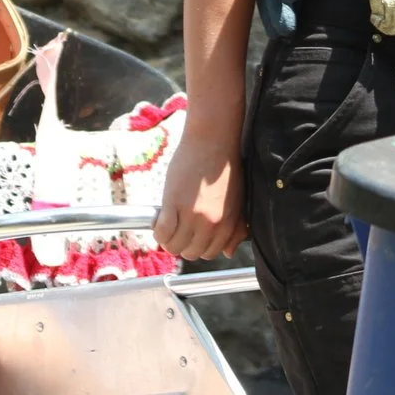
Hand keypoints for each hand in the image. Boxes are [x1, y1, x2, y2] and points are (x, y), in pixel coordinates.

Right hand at [153, 129, 245, 260]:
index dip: (197, 246)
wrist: (213, 141)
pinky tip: (159, 219)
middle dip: (182, 244)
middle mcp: (211, 225)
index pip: (210, 253)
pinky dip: (158, 231)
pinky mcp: (174, 204)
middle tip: (176, 229)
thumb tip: (228, 253)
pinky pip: (162, 233)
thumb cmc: (225, 168)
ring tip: (166, 224)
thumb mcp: (236, 201)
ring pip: (175, 246)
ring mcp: (193, 216)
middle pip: (191, 253)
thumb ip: (235, 228)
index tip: (190, 236)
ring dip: (168, 240)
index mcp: (228, 224)